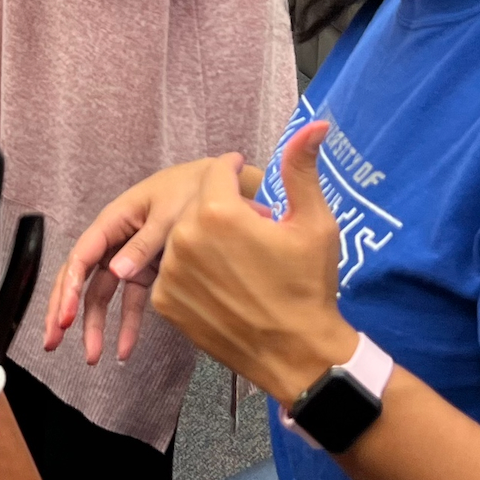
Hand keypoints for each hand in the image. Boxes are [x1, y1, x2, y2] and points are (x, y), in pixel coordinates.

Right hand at [42, 155, 257, 364]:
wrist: (222, 186)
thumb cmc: (192, 190)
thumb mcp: (170, 215)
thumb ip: (144, 244)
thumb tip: (116, 273)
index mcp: (114, 221)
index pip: (82, 257)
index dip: (69, 289)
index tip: (65, 319)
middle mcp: (114, 240)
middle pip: (80, 278)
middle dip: (64, 310)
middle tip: (53, 342)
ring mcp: (128, 257)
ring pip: (100, 294)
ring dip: (93, 325)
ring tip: (93, 358)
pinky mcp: (145, 272)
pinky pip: (128, 301)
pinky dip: (126, 325)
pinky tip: (124, 350)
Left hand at [152, 122, 358, 403]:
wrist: (298, 355)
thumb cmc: (309, 287)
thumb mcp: (314, 222)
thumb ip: (301, 168)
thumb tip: (314, 124)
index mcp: (218, 212)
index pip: (216, 172)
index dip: (234, 173)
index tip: (247, 180)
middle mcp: (184, 239)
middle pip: (197, 204)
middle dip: (221, 208)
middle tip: (249, 227)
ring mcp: (170, 274)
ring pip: (182, 237)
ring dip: (204, 240)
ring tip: (237, 258)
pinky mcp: (165, 303)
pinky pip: (173, 270)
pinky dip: (192, 271)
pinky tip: (223, 281)